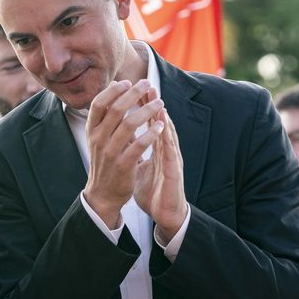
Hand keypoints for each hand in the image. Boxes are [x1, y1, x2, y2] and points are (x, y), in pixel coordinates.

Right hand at [84, 80, 164, 227]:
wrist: (103, 194)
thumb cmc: (105, 160)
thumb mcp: (99, 136)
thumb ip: (108, 114)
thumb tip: (115, 85)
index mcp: (91, 130)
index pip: (98, 103)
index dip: (113, 90)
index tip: (127, 82)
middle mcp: (98, 139)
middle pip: (116, 109)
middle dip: (133, 94)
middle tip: (147, 84)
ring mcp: (110, 152)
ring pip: (129, 124)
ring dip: (147, 110)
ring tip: (159, 102)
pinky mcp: (123, 165)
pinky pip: (139, 145)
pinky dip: (151, 133)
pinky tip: (161, 125)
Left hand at [133, 93, 186, 240]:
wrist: (165, 213)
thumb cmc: (155, 190)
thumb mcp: (140, 167)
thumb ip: (135, 151)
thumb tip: (124, 138)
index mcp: (156, 149)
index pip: (148, 123)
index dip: (142, 107)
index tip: (132, 91)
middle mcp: (164, 151)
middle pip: (159, 123)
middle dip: (152, 104)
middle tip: (146, 85)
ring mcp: (170, 160)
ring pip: (167, 133)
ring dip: (161, 115)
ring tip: (156, 98)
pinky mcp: (174, 171)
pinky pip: (169, 152)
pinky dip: (166, 138)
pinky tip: (163, 126)